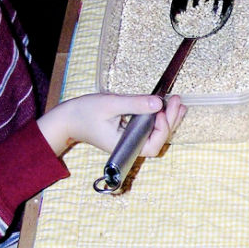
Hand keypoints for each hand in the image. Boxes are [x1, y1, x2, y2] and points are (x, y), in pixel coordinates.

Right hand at [37, 93, 185, 156]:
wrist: (68, 119)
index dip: (162, 128)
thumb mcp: (110, 105)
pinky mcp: (131, 134)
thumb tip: (158, 103)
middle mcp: (131, 147)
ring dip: (169, 119)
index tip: (160, 109)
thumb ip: (134, 105)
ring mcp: (132, 141)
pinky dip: (161, 117)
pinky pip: (150, 128)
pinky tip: (169, 107)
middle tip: (178, 101)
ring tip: (180, 103)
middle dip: (171, 120)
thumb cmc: (84, 113)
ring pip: (157, 134)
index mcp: (125, 146)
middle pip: (159, 140)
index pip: (153, 145)